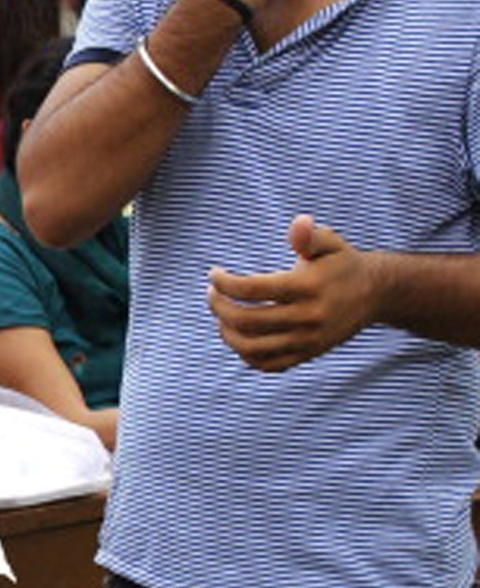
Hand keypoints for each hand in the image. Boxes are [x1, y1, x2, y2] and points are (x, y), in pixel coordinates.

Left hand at [207, 214, 375, 371]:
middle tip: (212, 293)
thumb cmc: (342, 263)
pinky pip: (269, 364)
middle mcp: (307, 317)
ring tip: (221, 315)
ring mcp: (308, 340)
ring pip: (253, 347)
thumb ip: (309, 234)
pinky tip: (238, 335)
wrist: (376, 294)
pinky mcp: (308, 354)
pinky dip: (246, 354)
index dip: (224, 282)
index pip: (251, 289)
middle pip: (247, 320)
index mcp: (307, 287)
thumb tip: (298, 223)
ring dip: (227, 332)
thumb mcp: (330, 243)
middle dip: (219, 306)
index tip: (214, 273)